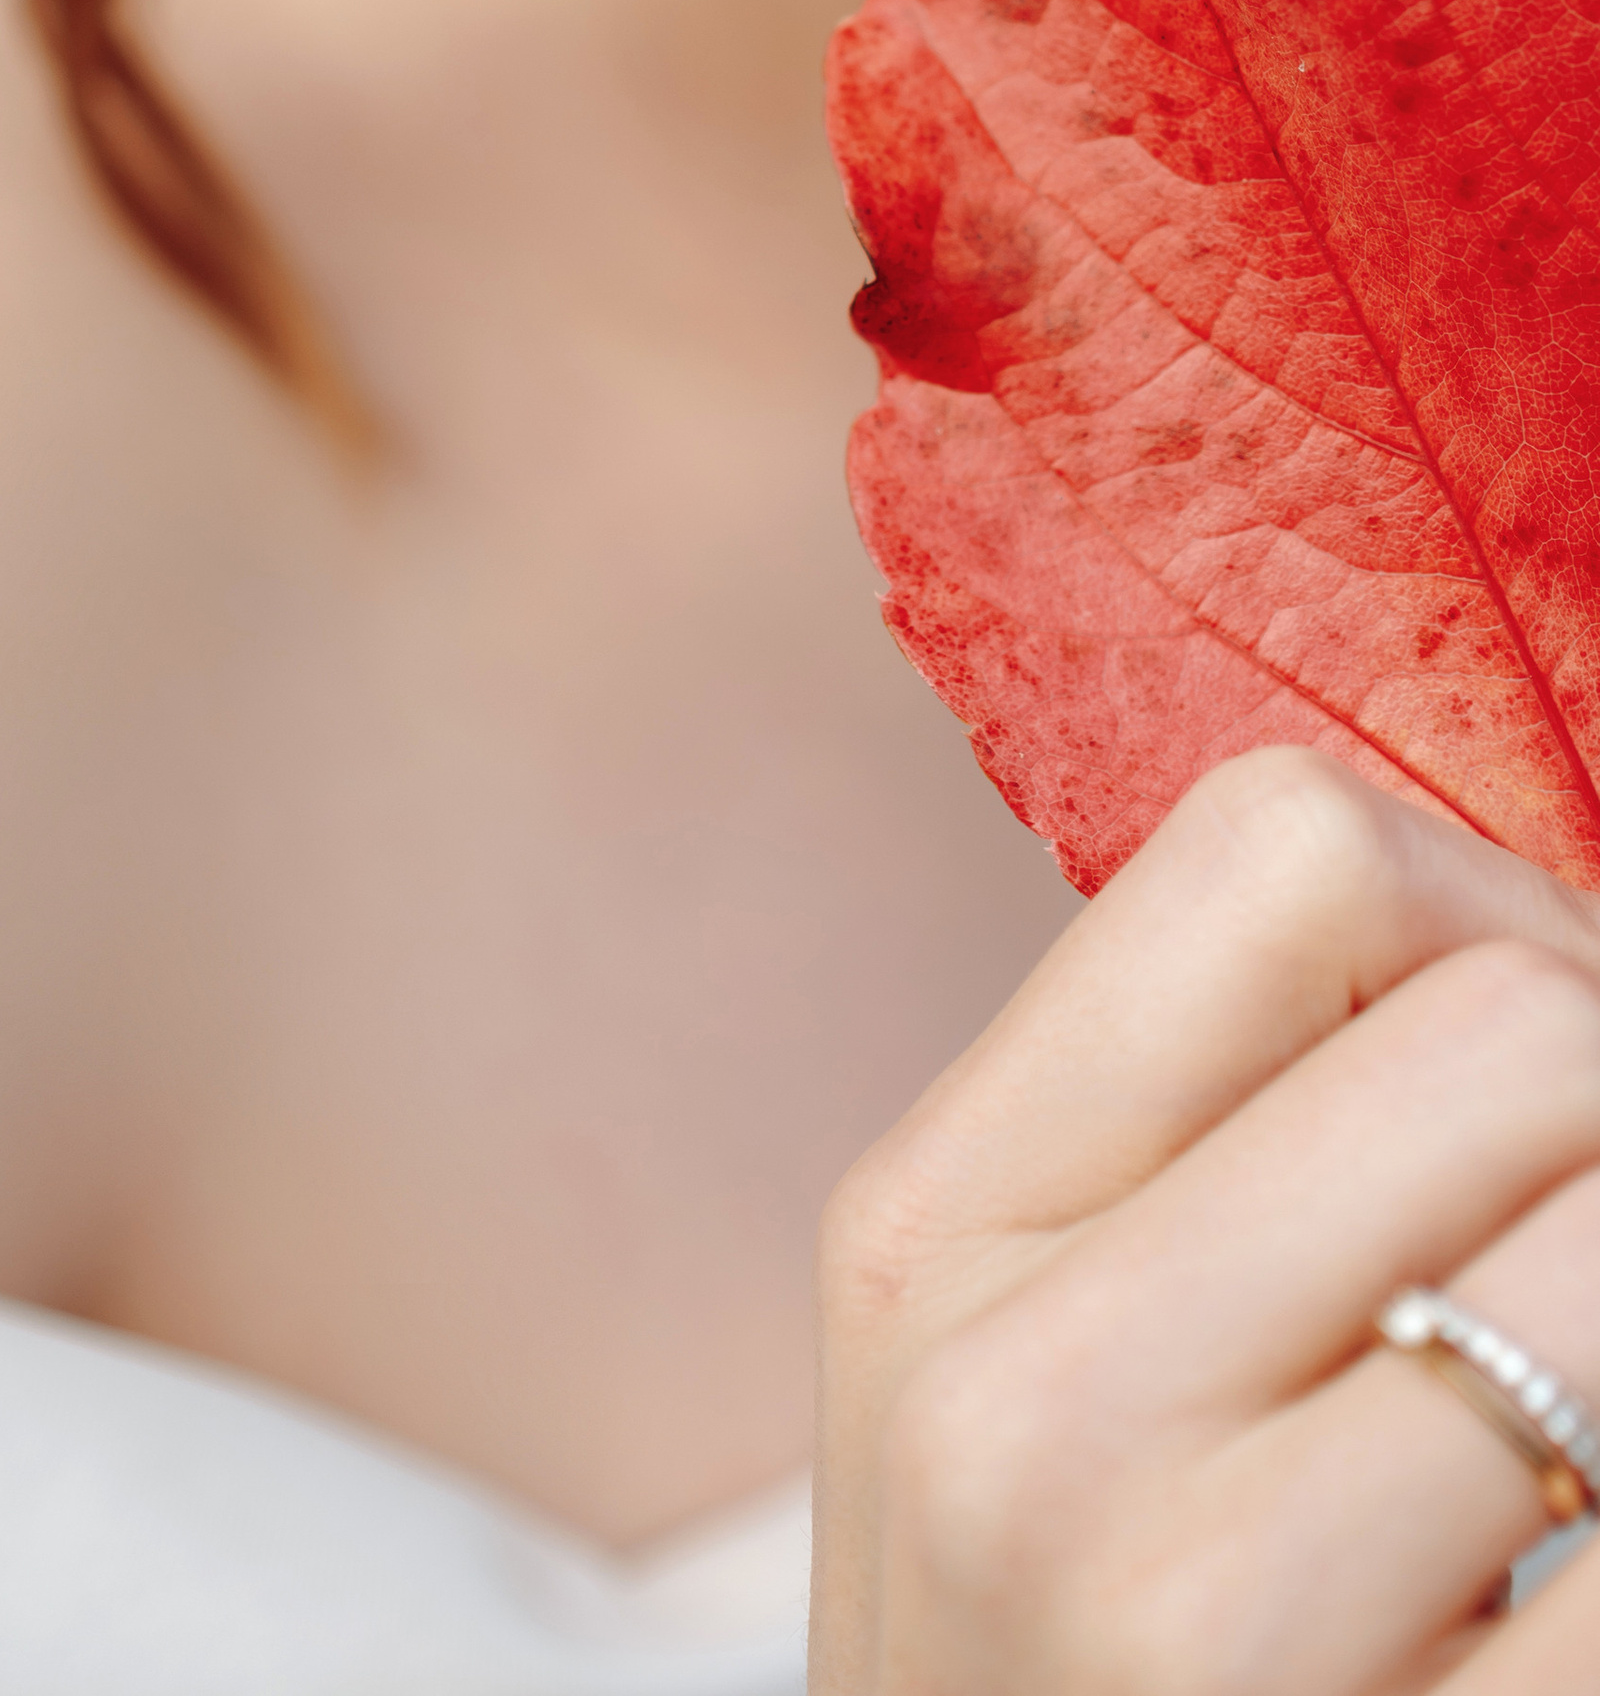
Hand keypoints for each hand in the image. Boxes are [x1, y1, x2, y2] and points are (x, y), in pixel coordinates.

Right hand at [814, 751, 1599, 1690]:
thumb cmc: (1080, 1691)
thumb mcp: (1033, 1375)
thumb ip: (1230, 1137)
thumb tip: (1565, 955)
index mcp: (935, 1237)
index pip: (1291, 856)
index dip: (1490, 927)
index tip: (1530, 1090)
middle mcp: (1035, 1409)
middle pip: (1524, 1032)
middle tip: (1597, 1286)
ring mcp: (1208, 1634)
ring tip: (1586, 1447)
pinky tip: (1591, 1575)